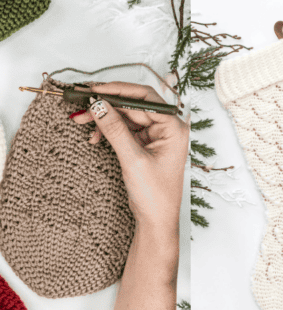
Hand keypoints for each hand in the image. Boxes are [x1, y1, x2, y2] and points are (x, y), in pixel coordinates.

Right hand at [71, 82, 188, 233]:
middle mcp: (168, 128)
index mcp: (174, 128)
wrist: (157, 219)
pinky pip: (125, 129)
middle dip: (107, 104)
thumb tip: (98, 105)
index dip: (118, 91)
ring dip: (104, 117)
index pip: (145, 98)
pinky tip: (94, 136)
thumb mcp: (132, 159)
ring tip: (81, 120)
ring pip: (127, 116)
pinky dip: (108, 130)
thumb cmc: (155, 194)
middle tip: (81, 101)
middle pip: (134, 104)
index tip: (93, 90)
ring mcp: (157, 136)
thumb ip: (115, 130)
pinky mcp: (146, 144)